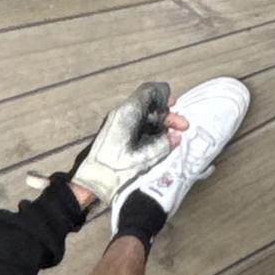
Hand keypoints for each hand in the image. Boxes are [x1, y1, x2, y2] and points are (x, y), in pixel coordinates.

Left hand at [68, 78, 173, 207]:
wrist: (91, 182)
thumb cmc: (115, 169)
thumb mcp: (143, 159)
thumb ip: (162, 146)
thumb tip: (176, 137)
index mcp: (127, 114)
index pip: (148, 92)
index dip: (164, 94)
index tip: (175, 106)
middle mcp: (122, 114)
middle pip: (148, 105)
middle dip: (167, 114)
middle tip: (182, 126)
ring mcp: (119, 124)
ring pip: (144, 116)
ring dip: (160, 123)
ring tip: (173, 136)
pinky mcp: (117, 134)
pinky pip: (138, 125)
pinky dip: (151, 130)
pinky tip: (161, 142)